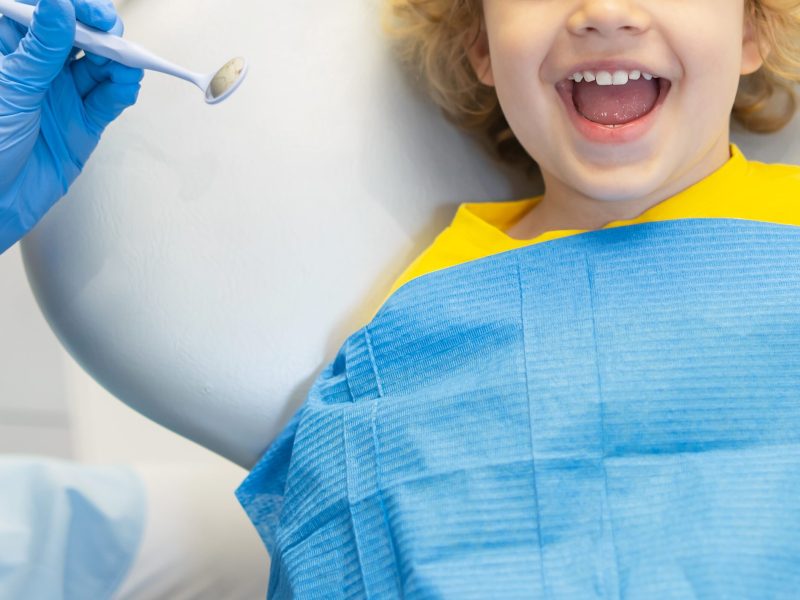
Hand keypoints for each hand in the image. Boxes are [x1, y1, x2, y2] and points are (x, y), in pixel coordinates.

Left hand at [0, 0, 143, 252]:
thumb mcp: (9, 88)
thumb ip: (39, 49)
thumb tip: (61, 6)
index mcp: (8, 49)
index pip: (44, 12)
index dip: (71, 6)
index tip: (90, 11)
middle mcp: (37, 69)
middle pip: (78, 35)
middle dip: (101, 32)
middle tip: (114, 36)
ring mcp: (61, 95)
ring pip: (98, 67)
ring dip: (116, 62)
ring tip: (127, 64)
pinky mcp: (82, 124)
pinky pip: (108, 100)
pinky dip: (121, 91)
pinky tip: (127, 85)